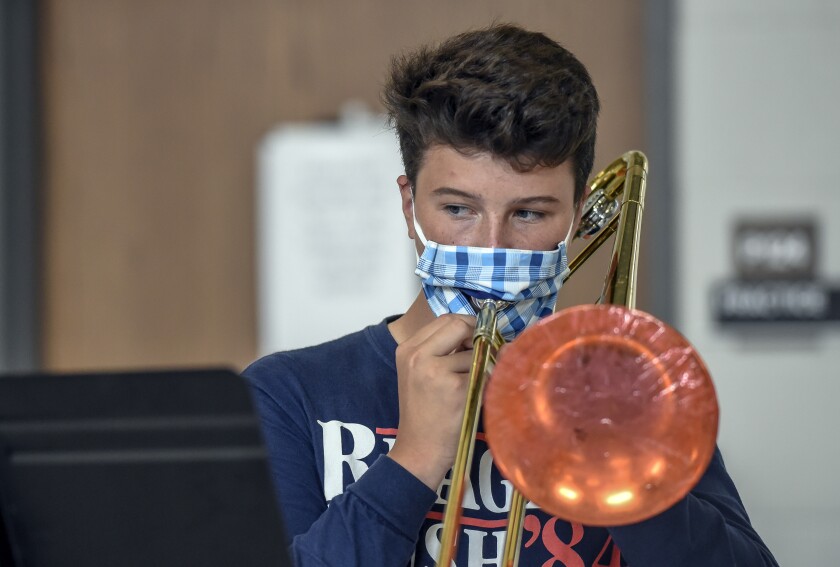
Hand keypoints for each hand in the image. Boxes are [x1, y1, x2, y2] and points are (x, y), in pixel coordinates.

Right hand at [388, 313, 475, 489]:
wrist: (420, 449)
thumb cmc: (425, 413)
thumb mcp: (420, 374)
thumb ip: (441, 349)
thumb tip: (480, 330)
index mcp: (407, 349)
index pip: (445, 319)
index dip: (466, 325)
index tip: (476, 339)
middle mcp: (417, 356)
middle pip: (459, 325)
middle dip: (477, 337)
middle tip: (482, 354)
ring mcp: (436, 371)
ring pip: (475, 351)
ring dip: (482, 364)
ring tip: (470, 385)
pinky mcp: (457, 388)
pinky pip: (483, 371)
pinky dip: (485, 380)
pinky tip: (473, 396)